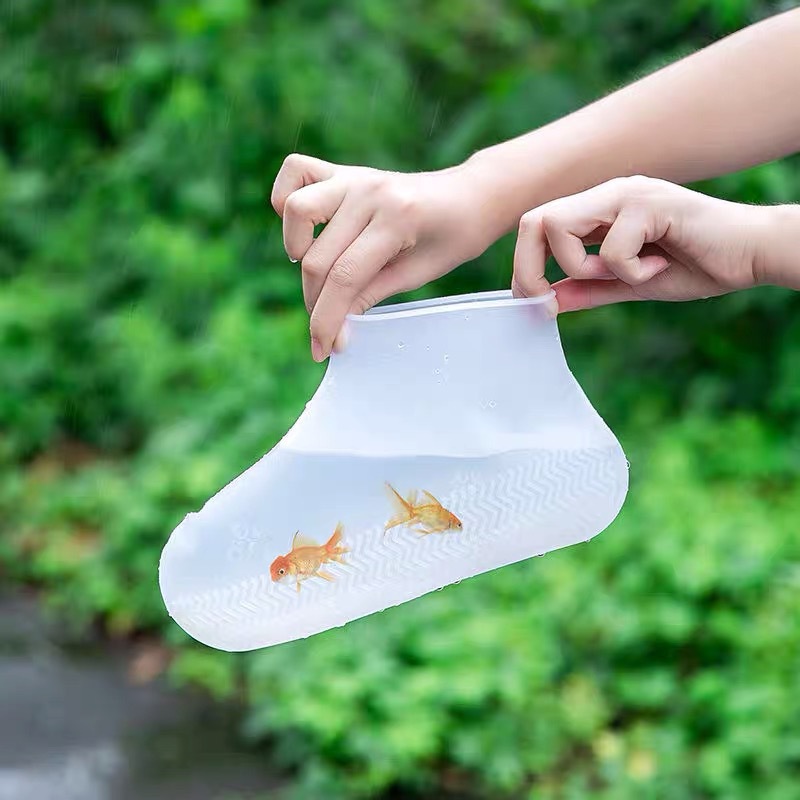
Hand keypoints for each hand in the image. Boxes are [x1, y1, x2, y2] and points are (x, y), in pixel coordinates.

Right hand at [271, 154, 501, 360]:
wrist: (470, 197)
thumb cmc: (452, 238)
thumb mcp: (417, 274)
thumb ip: (370, 294)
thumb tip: (334, 327)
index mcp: (397, 219)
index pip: (346, 278)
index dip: (328, 321)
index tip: (324, 350)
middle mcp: (370, 192)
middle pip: (319, 258)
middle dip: (317, 304)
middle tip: (329, 326)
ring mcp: (355, 177)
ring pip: (297, 210)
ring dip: (297, 249)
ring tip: (318, 272)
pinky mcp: (343, 171)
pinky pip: (296, 171)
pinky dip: (286, 200)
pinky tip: (304, 231)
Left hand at [512, 176, 777, 312]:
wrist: (751, 255)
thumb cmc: (696, 264)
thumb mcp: (629, 284)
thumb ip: (588, 289)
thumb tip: (548, 300)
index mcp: (598, 210)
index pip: (536, 225)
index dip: (523, 264)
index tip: (534, 300)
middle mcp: (606, 195)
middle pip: (534, 219)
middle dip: (530, 267)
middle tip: (549, 299)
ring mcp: (627, 194)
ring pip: (560, 226)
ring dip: (582, 266)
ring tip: (625, 274)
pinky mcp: (650, 203)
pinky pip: (612, 248)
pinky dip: (631, 272)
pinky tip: (660, 266)